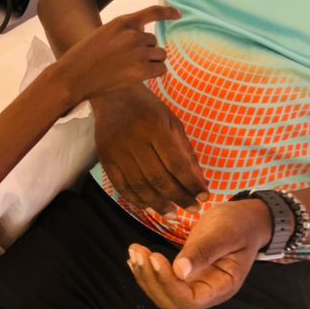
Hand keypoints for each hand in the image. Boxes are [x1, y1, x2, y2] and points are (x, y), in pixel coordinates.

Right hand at [55, 5, 177, 107]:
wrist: (74, 76)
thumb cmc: (85, 56)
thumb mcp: (104, 33)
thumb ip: (124, 31)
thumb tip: (144, 33)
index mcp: (122, 22)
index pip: (152, 12)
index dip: (168, 12)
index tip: (178, 14)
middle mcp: (134, 35)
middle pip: (154, 41)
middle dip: (145, 50)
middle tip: (127, 61)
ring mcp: (139, 53)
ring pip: (160, 55)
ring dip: (151, 61)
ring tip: (132, 69)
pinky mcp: (141, 71)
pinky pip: (161, 69)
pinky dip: (154, 72)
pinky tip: (140, 76)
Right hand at [94, 83, 207, 212]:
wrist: (112, 94)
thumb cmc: (148, 108)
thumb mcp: (172, 122)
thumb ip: (186, 152)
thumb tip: (200, 183)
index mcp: (155, 126)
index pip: (177, 163)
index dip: (192, 183)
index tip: (205, 196)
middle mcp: (134, 139)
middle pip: (159, 178)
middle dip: (179, 198)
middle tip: (193, 209)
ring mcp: (117, 150)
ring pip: (140, 186)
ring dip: (159, 204)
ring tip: (173, 213)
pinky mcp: (104, 158)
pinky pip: (121, 186)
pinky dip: (137, 200)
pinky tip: (150, 206)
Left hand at [127, 199, 271, 308]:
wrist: (246, 219)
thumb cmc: (240, 225)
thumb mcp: (225, 233)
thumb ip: (204, 251)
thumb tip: (179, 271)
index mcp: (222, 286)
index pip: (189, 300)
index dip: (168, 283)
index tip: (155, 257)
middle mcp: (208, 291)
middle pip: (172, 301)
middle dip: (151, 280)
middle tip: (138, 252)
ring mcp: (196, 284)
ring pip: (164, 294)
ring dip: (145, 275)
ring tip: (135, 251)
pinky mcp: (186, 274)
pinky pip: (164, 281)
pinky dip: (148, 271)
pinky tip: (137, 257)